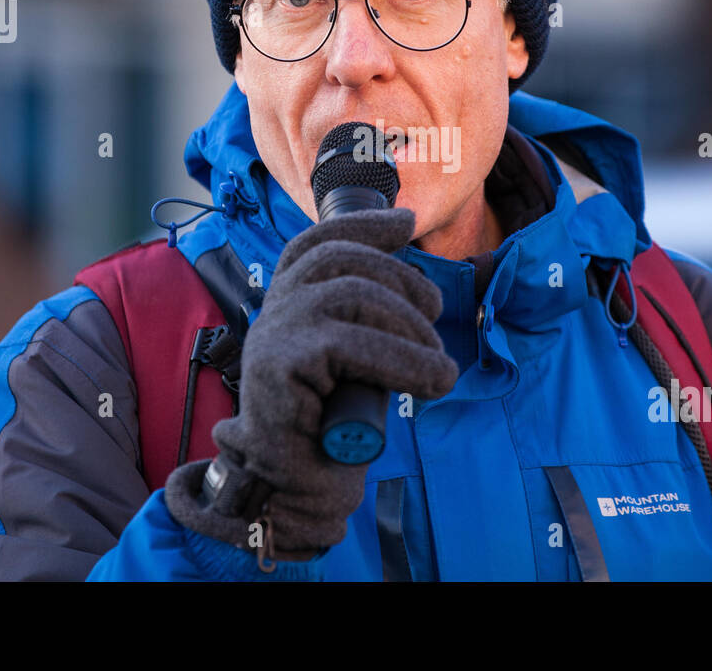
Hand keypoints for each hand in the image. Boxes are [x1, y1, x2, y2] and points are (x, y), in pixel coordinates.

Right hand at [165, 208, 457, 561]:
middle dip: (402, 280)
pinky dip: (404, 361)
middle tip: (437, 317)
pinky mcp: (279, 364)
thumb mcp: (357, 362)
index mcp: (289, 302)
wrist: (294, 490)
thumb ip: (371, 326)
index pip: (318, 243)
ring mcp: (272, 333)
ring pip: (352, 295)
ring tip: (439, 368)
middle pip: (342, 261)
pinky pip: (350, 344)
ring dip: (411, 328)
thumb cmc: (330, 428)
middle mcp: (274, 309)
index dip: (363, 226)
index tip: (407, 222)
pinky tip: (432, 382)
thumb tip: (422, 295)